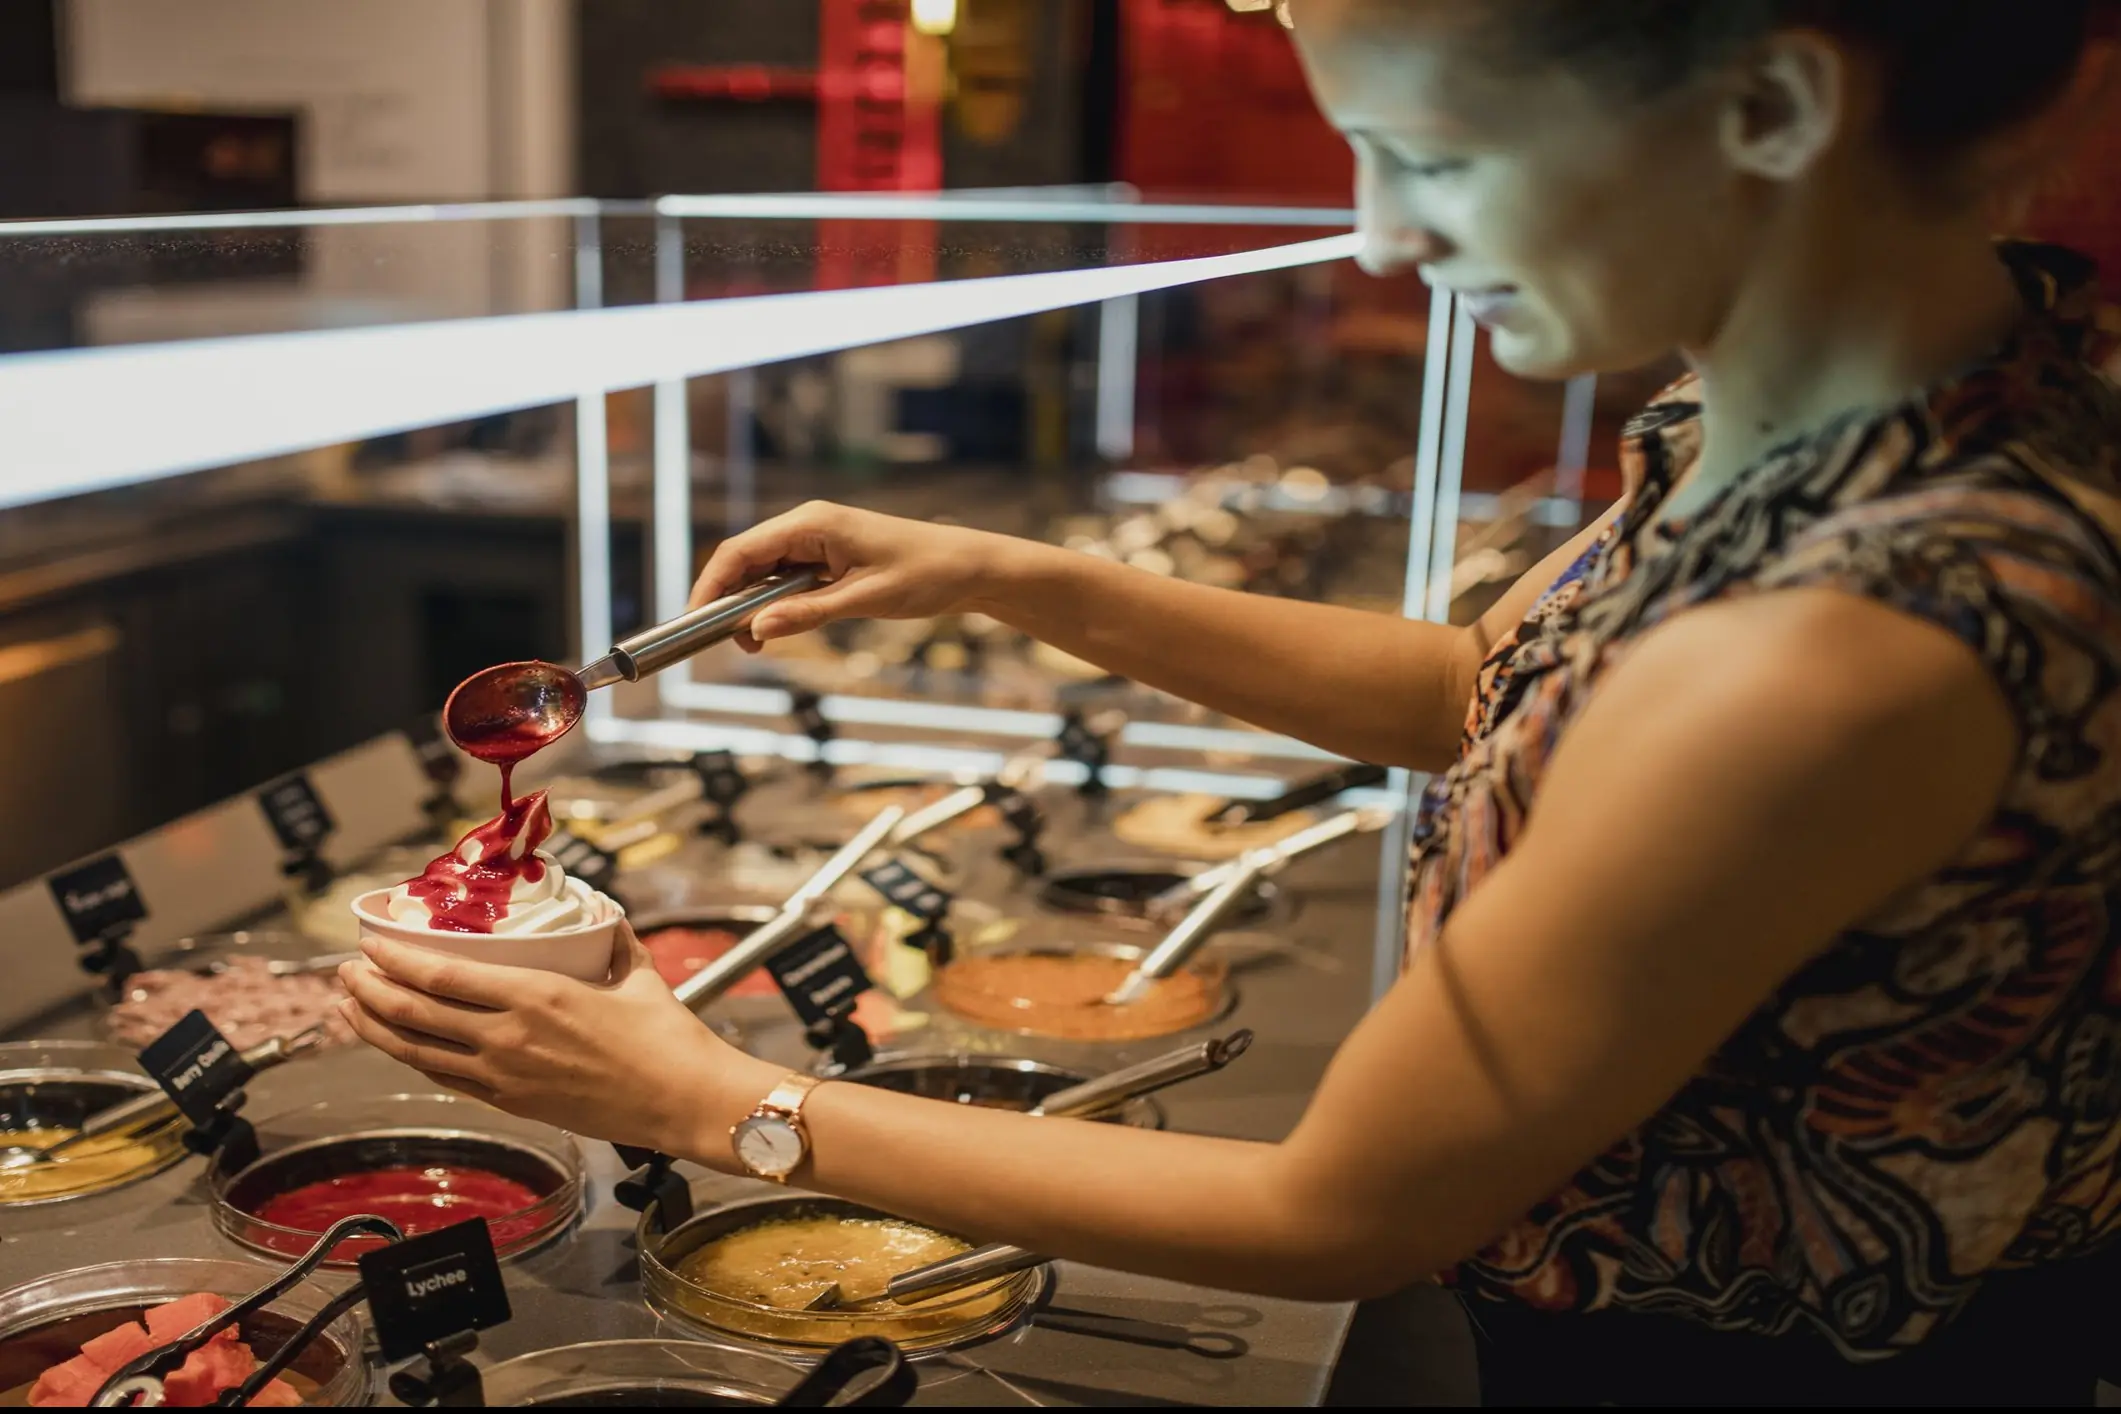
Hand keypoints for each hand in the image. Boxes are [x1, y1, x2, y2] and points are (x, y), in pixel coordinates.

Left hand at [336, 924, 779, 1156]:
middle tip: (346, 972)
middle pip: (414, 1013)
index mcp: (535, 996)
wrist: (684, 1100)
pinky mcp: (514, 1105)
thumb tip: (599, 917)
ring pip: (418, 1052)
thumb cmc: (667, 1037)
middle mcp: (508, 1038)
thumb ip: (609, 940)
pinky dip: (413, 1060)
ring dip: (375, 1029)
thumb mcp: (636, 972)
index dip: (394, 959)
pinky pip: (447, 1080)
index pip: (441, 975)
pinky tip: (399, 1047)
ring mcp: (506, 1077)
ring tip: (350, 1010)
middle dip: (368, 991)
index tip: (370, 943)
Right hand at [688, 502, 1020, 648]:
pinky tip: (775, 628)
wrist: (970, 568)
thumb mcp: (864, 600)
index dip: (710, 585)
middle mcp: (809, 525)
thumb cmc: (927, 574)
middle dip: (726, 600)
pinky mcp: (830, 557)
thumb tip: (755, 630)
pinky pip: (787, 577)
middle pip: (745, 560)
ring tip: (752, 644)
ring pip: (763, 571)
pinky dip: (774, 603)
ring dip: (750, 606)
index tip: (694, 621)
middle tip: (722, 644)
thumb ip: (808, 614)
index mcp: (812, 523)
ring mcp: (819, 540)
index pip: (740, 551)